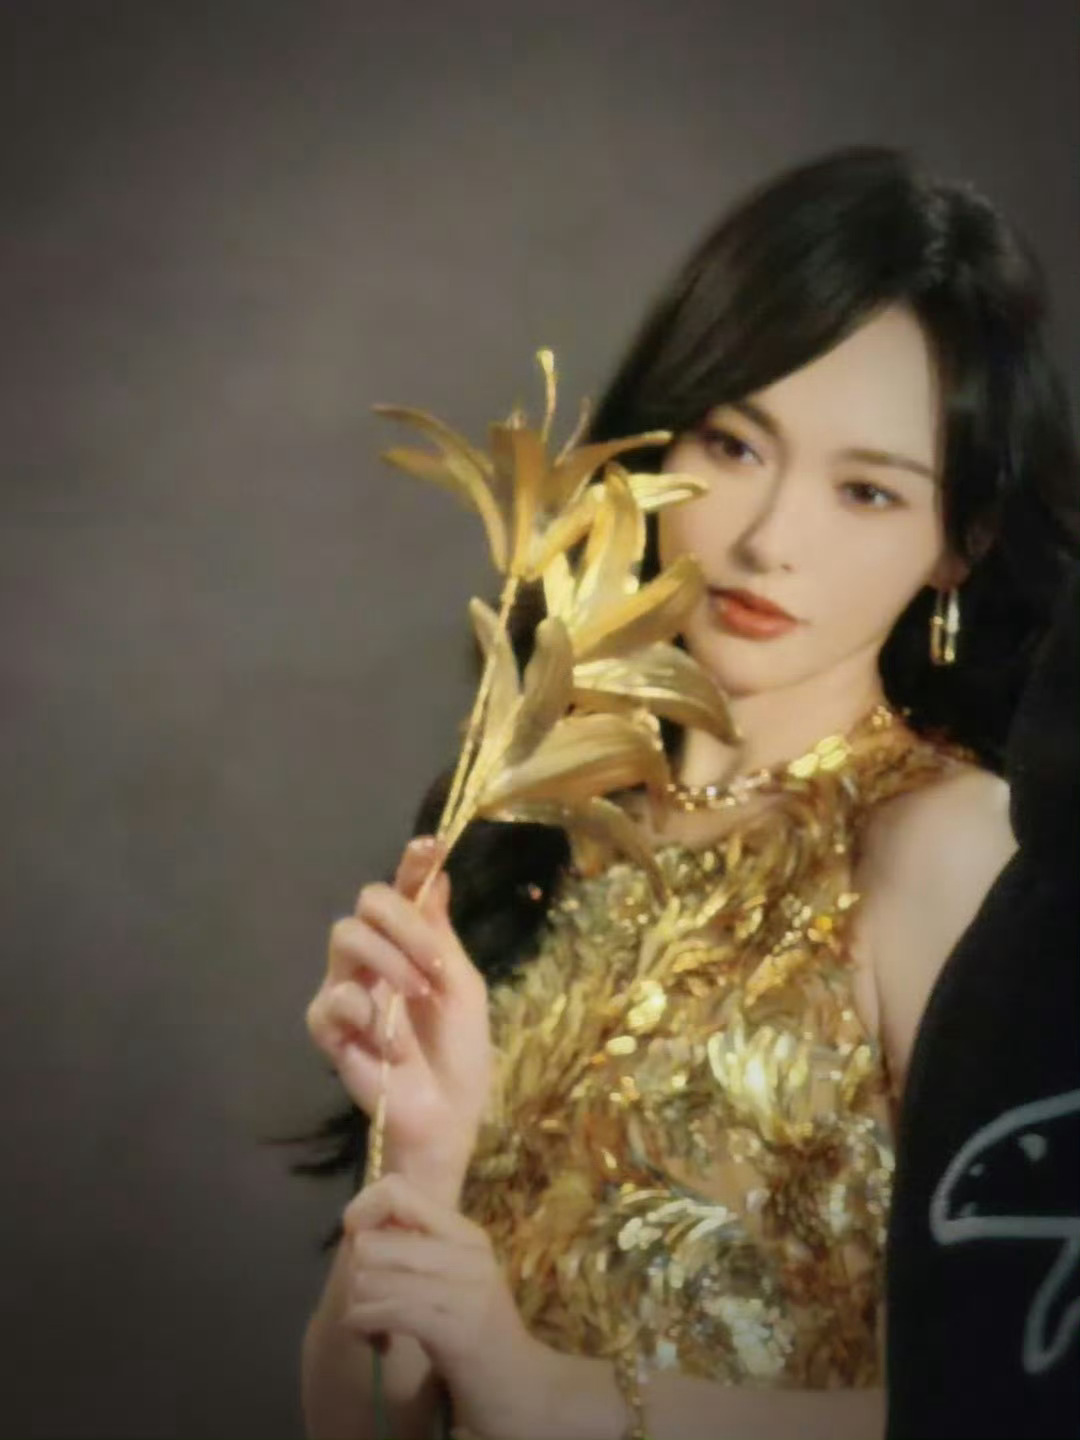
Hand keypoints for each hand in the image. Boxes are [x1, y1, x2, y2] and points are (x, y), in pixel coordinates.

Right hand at [306, 837, 491, 1197]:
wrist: (445, 1115)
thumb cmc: (460, 1052)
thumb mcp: (463, 986)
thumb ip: (442, 932)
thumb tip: (438, 872)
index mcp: (409, 943)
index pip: (402, 889)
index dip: (412, 863)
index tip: (429, 845)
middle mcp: (373, 956)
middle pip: (368, 901)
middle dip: (405, 925)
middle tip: (435, 966)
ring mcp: (346, 987)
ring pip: (346, 935)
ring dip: (389, 961)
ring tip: (416, 997)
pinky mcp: (326, 1026)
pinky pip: (333, 996)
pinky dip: (368, 1015)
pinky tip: (389, 1045)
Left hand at [341, 1175, 560, 1439]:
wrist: (520, 1383)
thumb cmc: (474, 1328)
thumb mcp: (451, 1275)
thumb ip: (417, 1248)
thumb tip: (362, 1227)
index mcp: (464, 1232)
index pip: (397, 1189)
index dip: (363, 1210)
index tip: (357, 1239)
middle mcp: (467, 1251)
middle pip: (376, 1240)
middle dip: (355, 1271)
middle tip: (363, 1296)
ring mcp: (464, 1289)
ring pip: (373, 1277)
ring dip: (358, 1303)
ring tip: (368, 1319)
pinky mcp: (454, 1329)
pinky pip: (388, 1311)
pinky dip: (365, 1323)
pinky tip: (370, 1337)